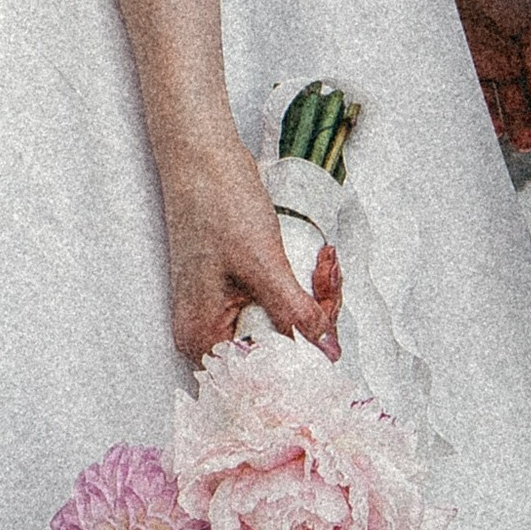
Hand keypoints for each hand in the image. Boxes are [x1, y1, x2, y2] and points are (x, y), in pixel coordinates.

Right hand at [159, 138, 343, 367]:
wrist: (202, 155)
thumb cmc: (219, 204)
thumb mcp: (263, 264)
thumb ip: (294, 314)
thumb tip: (327, 353)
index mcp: (203, 337)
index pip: (265, 374)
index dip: (304, 353)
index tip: (327, 319)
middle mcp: (208, 331)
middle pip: (279, 349)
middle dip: (315, 314)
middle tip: (328, 275)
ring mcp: (221, 309)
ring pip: (284, 324)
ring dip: (314, 297)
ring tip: (325, 260)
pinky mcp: (235, 288)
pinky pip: (278, 303)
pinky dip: (302, 286)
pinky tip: (317, 260)